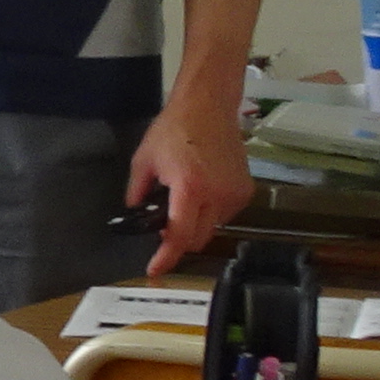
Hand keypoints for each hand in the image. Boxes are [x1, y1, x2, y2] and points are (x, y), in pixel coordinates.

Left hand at [132, 82, 254, 268]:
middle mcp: (217, 196)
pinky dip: (208, 214)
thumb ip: (137, 192)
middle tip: (160, 226)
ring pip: (211, 229)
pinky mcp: (246, 192)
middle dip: (177, 241)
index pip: (179, 236)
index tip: (155, 271)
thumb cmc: (173, 131)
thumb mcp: (144, 161)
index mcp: (190, 189)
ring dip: (194, 225)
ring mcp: (235, 195)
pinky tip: (199, 194)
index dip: (166, 257)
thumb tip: (134, 214)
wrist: (209, 109)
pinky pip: (224, 216)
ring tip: (181, 200)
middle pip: (196, 239)